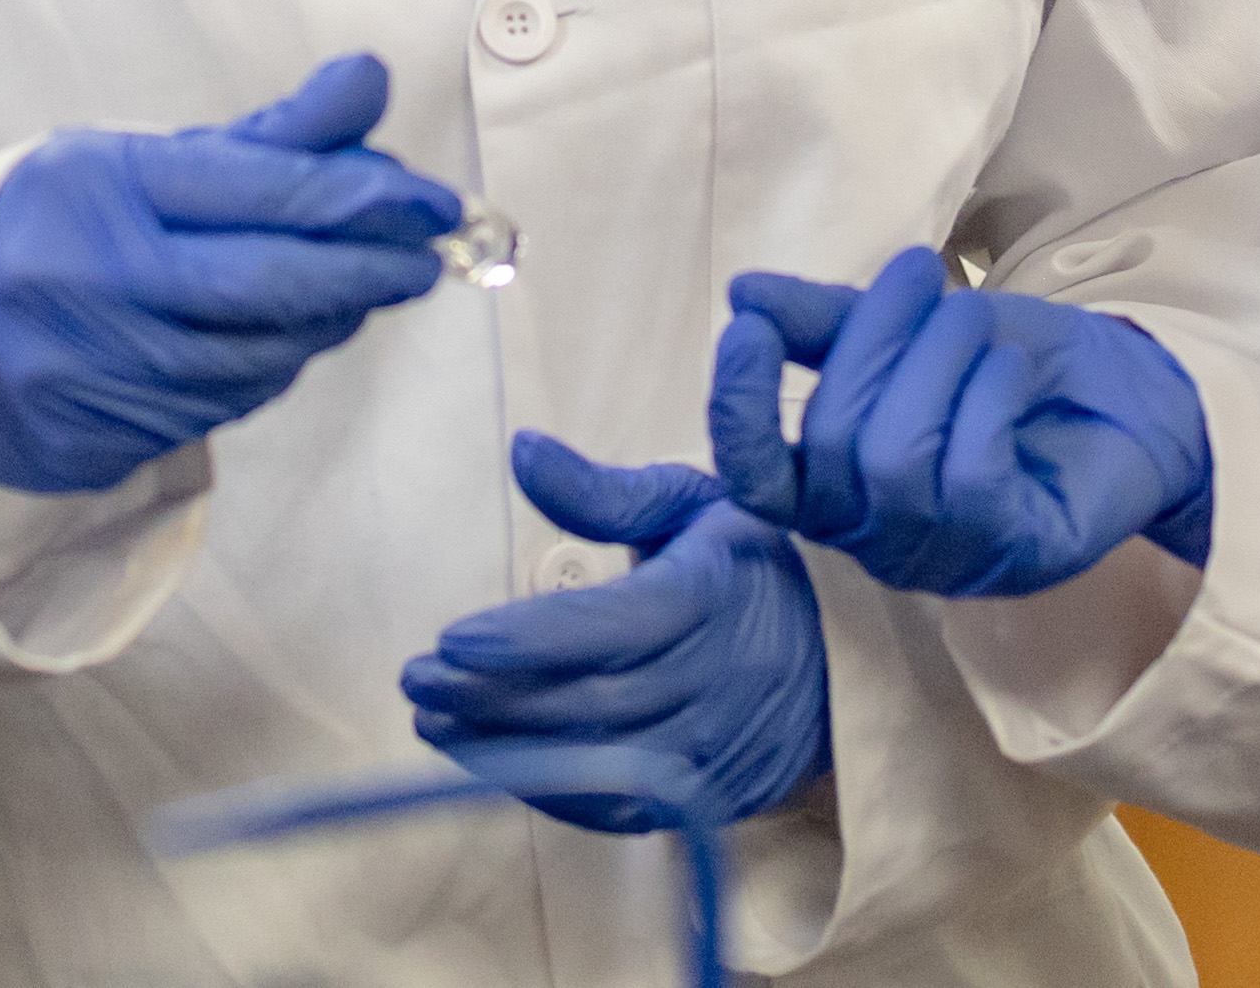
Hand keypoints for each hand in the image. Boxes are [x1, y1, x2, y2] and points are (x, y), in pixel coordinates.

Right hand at [0, 54, 459, 501]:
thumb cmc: (46, 232)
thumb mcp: (131, 160)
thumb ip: (261, 137)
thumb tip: (370, 83)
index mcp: (100, 189)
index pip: (259, 188)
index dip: (362, 194)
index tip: (432, 200)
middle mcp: (97, 283)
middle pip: (272, 284)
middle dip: (368, 270)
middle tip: (428, 256)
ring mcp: (97, 373)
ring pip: (260, 355)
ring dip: (329, 322)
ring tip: (359, 288)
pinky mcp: (100, 441)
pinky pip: (223, 407)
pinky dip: (272, 366)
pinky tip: (287, 336)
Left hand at [401, 434, 831, 833]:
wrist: (844, 652)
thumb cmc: (748, 563)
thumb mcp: (692, 503)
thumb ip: (602, 490)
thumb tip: (522, 448)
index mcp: (714, 596)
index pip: (613, 627)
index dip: (528, 639)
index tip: (450, 638)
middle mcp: (720, 681)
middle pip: (592, 702)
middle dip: (491, 696)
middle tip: (415, 681)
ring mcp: (719, 749)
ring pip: (598, 762)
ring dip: (504, 749)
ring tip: (433, 722)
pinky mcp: (713, 797)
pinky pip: (619, 810)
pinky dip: (549, 791)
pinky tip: (491, 760)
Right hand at [709, 246, 1214, 596]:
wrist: (1122, 400)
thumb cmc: (1001, 370)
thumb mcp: (911, 329)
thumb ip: (828, 322)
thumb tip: (745, 295)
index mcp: (832, 484)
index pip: (755, 474)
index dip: (738, 410)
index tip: (747, 330)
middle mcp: (872, 534)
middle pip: (834, 444)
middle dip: (875, 342)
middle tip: (922, 274)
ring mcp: (941, 553)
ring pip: (895, 462)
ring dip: (936, 363)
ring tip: (973, 316)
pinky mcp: (1011, 556)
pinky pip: (969, 478)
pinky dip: (985, 402)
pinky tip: (1010, 370)